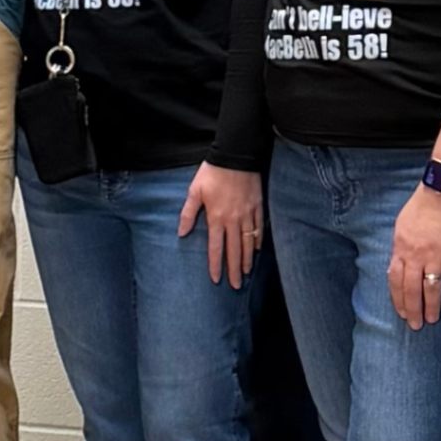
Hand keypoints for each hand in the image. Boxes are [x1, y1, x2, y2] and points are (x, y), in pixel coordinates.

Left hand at [178, 163, 264, 288]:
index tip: (216, 279)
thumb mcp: (194, 191)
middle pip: (234, 250)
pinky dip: (258, 241)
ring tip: (247, 273)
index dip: (216, 265)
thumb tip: (181, 233)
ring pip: (249, 242)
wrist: (236, 155)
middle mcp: (233, 220)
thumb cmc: (212, 172)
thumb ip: (187, 213)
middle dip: (234, 270)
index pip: (216, 247)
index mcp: (216, 217)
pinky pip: (259, 228)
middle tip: (236, 286)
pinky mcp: (258, 206)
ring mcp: (248, 214)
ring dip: (247, 259)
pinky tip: (258, 250)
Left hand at [389, 185, 440, 326]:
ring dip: (431, 307)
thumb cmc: (424, 204)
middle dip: (413, 310)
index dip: (398, 299)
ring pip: (431, 289)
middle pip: (411, 289)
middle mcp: (416, 255)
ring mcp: (436, 256)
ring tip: (432, 320)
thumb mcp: (402, 225)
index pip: (395, 280)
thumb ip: (401, 247)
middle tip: (415, 325)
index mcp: (401, 248)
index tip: (401, 312)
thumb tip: (399, 264)